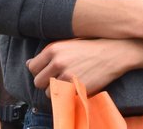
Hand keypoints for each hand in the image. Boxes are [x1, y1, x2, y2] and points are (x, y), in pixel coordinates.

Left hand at [28, 38, 142, 93]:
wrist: (113, 52)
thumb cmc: (90, 48)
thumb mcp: (68, 45)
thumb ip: (48, 54)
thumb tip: (28, 64)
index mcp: (53, 49)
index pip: (32, 67)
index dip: (39, 72)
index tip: (48, 72)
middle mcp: (58, 61)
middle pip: (38, 81)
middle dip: (46, 83)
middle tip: (58, 79)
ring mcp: (67, 75)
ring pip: (48, 92)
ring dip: (55, 91)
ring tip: (68, 83)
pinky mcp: (76, 87)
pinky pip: (61, 98)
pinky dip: (65, 96)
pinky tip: (74, 88)